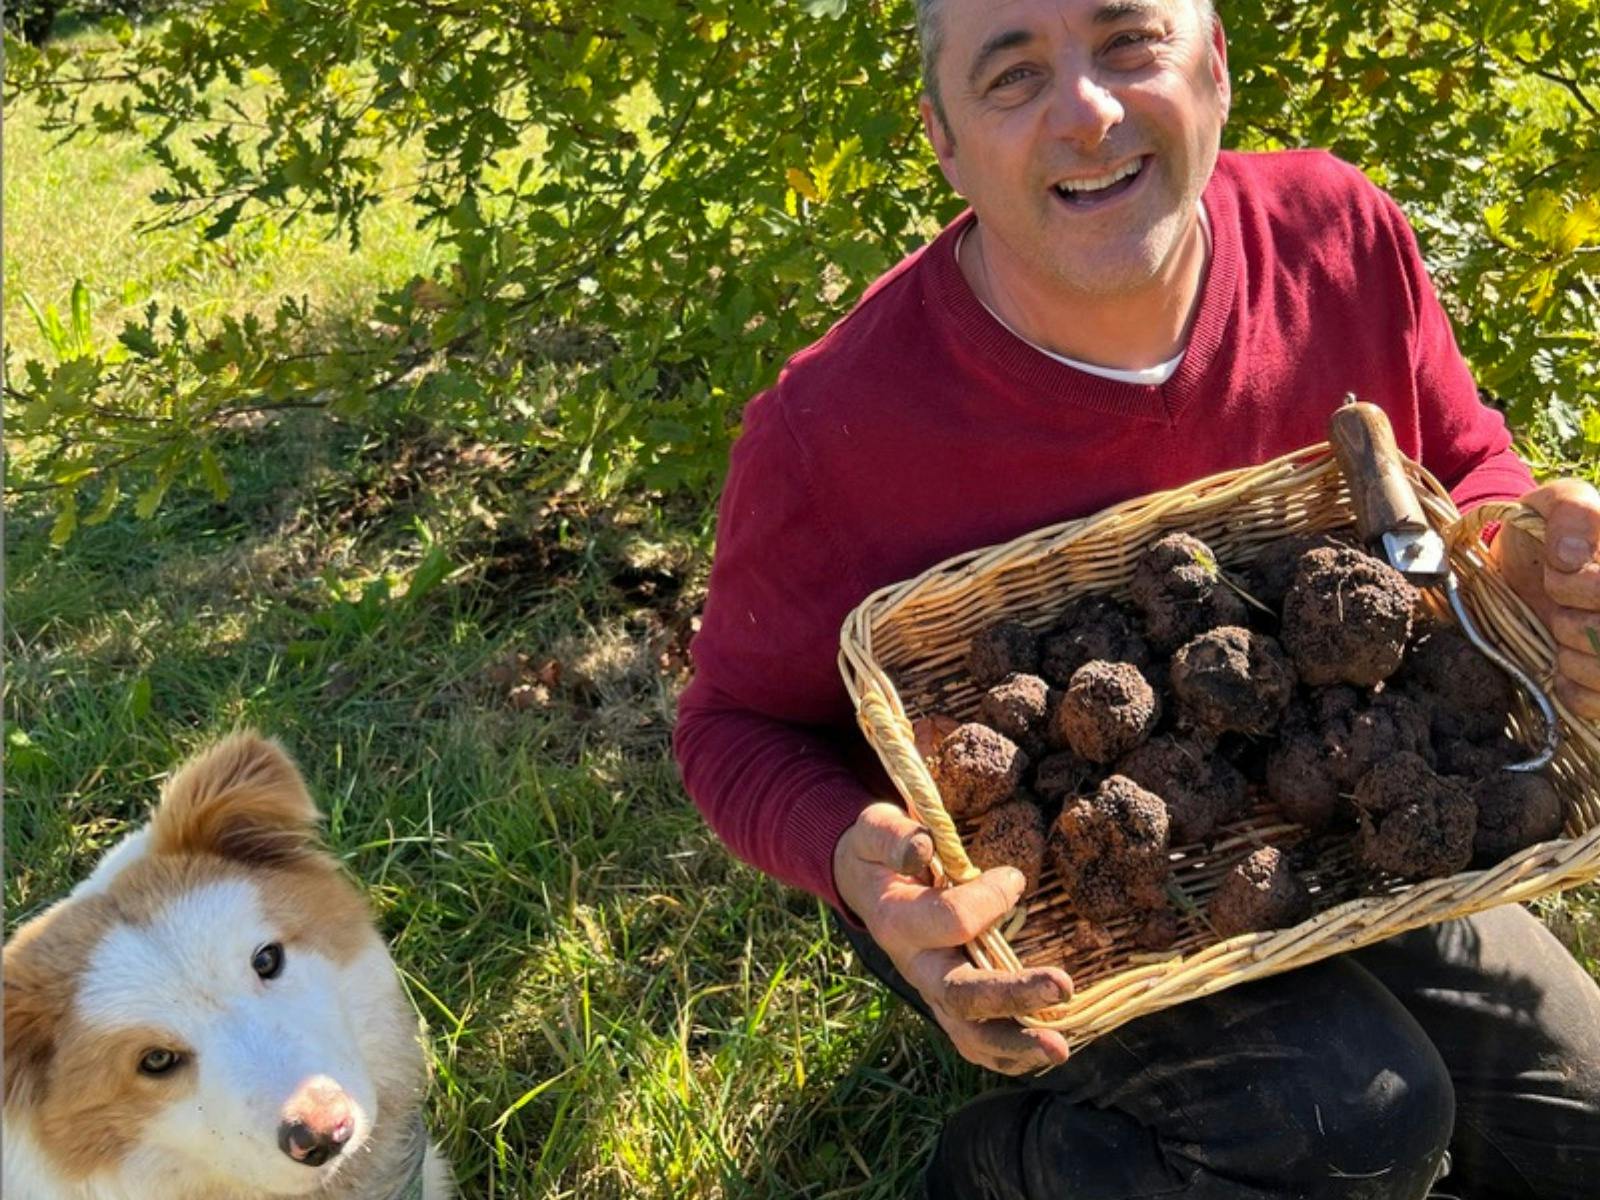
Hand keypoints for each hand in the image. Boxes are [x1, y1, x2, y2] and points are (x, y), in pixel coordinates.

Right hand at [833, 802, 1072, 1074]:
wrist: (866, 884)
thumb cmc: (880, 853)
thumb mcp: (876, 830)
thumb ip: (895, 837)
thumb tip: (924, 848)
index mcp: (897, 921)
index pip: (949, 920)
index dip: (988, 900)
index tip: (1014, 878)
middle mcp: (915, 966)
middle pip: (961, 993)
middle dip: (1013, 994)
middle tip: (1063, 986)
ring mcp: (931, 992)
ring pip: (968, 1033)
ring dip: (1015, 1044)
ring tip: (1060, 1048)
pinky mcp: (947, 1005)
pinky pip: (973, 1044)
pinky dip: (1007, 1058)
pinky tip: (1041, 1058)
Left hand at [1493, 479, 1599, 717]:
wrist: (1526, 570)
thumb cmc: (1547, 534)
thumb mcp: (1555, 502)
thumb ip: (1571, 511)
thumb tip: (1574, 555)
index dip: (1584, 587)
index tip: (1559, 571)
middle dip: (1573, 619)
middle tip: (1556, 601)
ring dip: (1574, 654)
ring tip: (1561, 630)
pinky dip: (1574, 688)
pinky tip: (1562, 663)